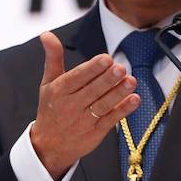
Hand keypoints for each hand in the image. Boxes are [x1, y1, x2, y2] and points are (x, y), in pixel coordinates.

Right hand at [29, 32, 139, 180]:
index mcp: (60, 90)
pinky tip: (134, 100)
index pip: (77, 77)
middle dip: (107, 79)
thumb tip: (46, 34)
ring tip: (131, 81)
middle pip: (92, 90)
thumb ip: (53, 57)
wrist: (48, 146)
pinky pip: (111, 120)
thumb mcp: (48, 83)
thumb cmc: (51, 108)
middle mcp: (71, 105)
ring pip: (103, 105)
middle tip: (121, 68)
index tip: (106, 58)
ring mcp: (84, 120)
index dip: (92, 68)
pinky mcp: (95, 132)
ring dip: (118, 93)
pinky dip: (123, 110)